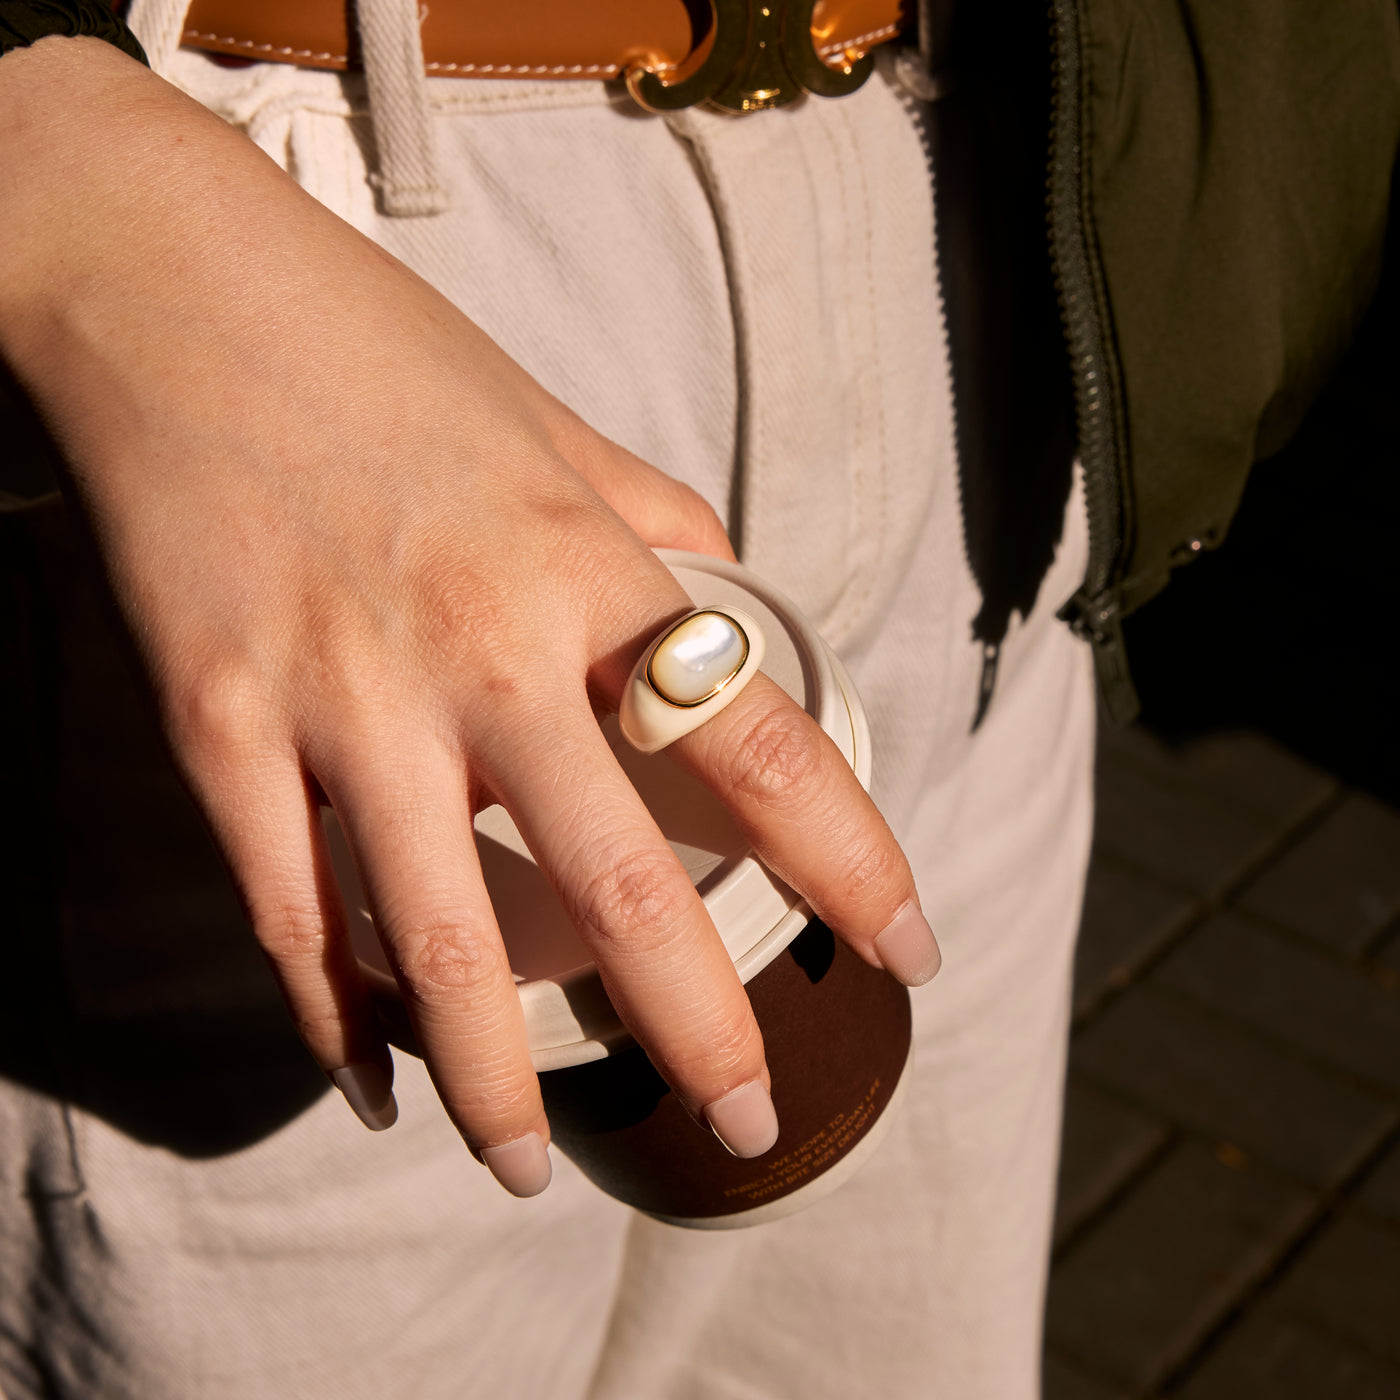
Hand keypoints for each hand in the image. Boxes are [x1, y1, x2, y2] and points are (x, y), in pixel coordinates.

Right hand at [0, 36, 939, 1194]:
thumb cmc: (383, 353)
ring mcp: (343, 696)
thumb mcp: (552, 427)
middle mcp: (480, 652)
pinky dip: (331, 1009)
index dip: (850, 861)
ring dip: (495, 1077)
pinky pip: (285, 904)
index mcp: (585, 573)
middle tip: (749, 1126)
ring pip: (436, 938)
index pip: (755, 746)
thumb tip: (718, 585)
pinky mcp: (220, 722)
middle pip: (619, 883)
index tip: (905, 946)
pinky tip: (373, 1078)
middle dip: (700, 1027)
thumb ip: (648, 519)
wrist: (177, 291)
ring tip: (527, 1165)